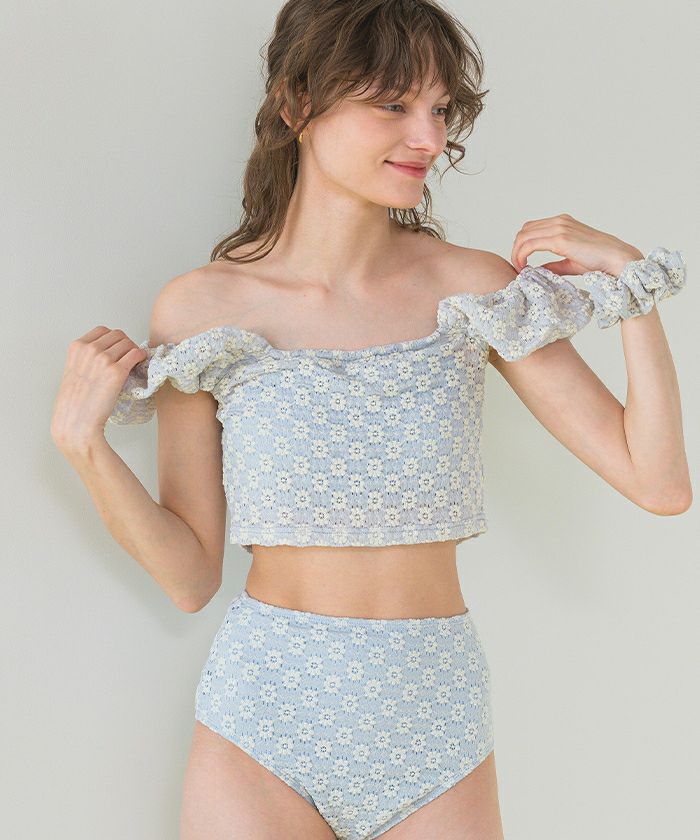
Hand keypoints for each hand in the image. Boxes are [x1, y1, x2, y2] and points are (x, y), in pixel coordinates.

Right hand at [50, 326, 147, 453]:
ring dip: (134, 351)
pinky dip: (141, 357)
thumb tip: (105, 353)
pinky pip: (136, 354)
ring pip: (128, 343)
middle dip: (126, 344)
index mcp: (76, 347)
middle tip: (129, 357)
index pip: (102, 331)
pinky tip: (141, 364)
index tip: (118, 349)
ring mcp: (103, 359)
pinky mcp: (117, 372)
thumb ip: (85, 359)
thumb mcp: (73, 372)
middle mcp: (89, 349)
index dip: (114, 339)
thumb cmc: (75, 403)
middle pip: (118, 335)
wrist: (77, 423)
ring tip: (134, 364)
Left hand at [511, 213, 643, 276]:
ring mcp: (560, 228)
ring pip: (524, 236)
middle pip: (524, 231)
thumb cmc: (599, 262)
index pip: (531, 228)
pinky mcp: (560, 239)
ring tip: (520, 269)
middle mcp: (560, 221)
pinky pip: (530, 245)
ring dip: (516, 253)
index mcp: (563, 222)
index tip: (521, 263)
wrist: (617, 259)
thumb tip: (537, 271)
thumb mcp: (570, 261)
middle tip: (518, 267)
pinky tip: (524, 268)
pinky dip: (521, 256)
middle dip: (516, 249)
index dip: (522, 245)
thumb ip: (553, 264)